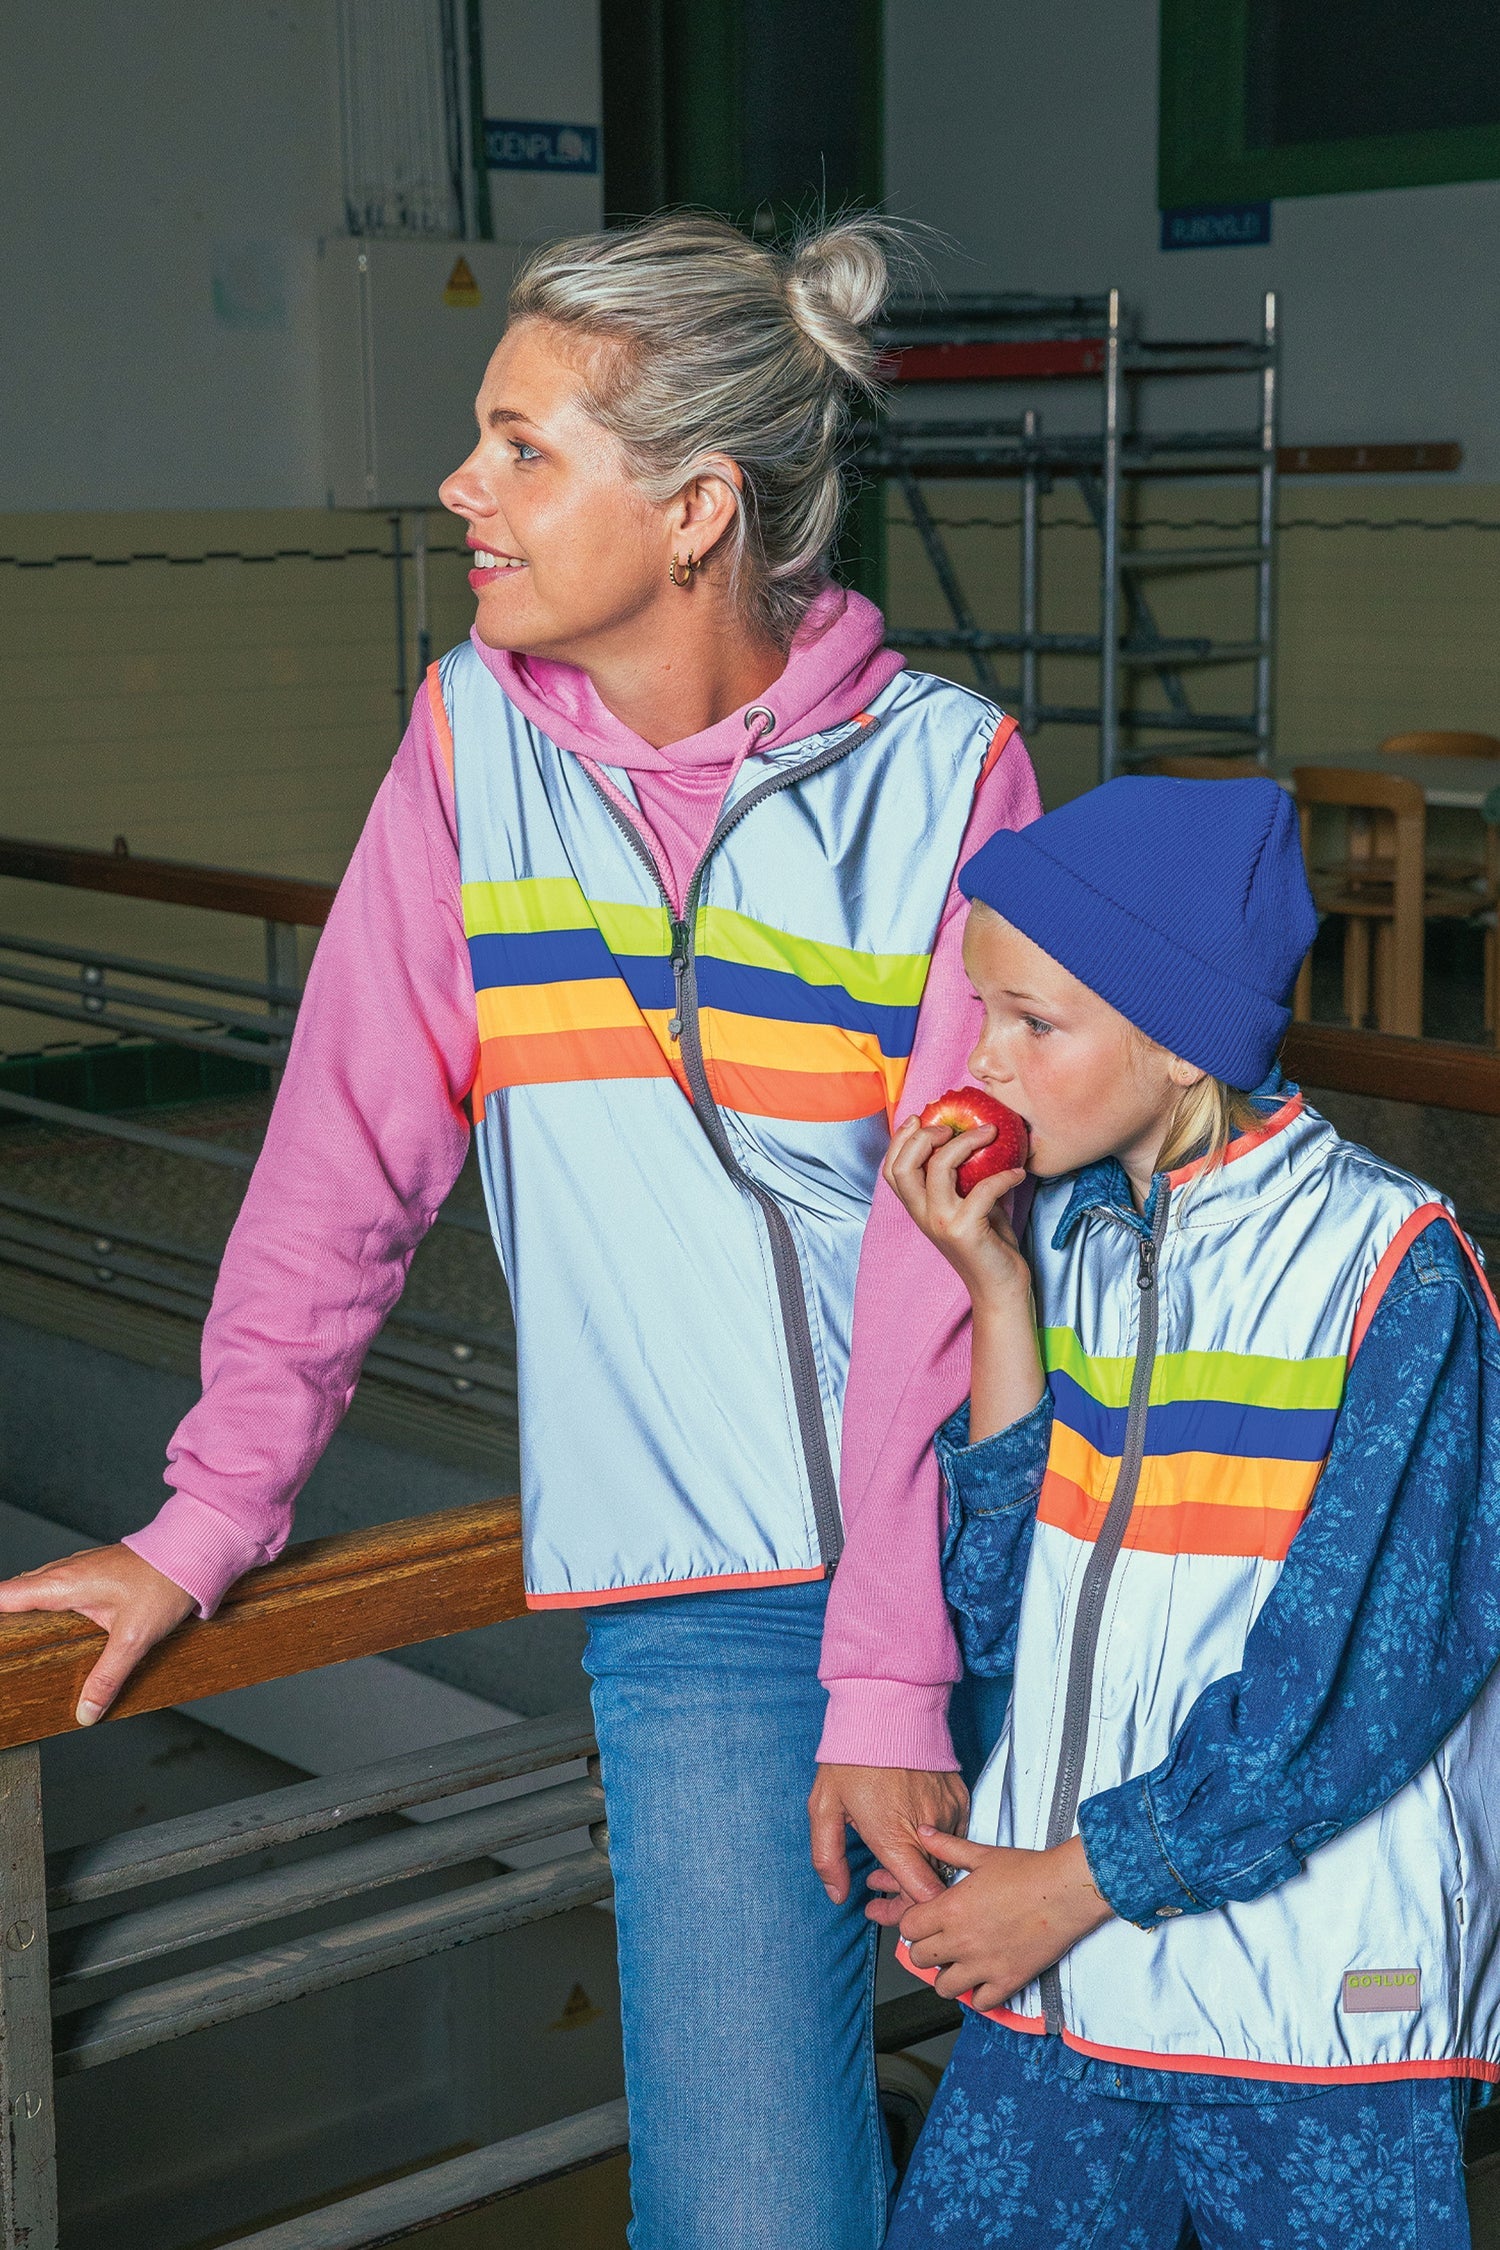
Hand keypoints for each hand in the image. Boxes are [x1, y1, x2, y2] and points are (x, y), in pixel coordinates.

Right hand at [0, 1546, 195, 1724]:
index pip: (5, 1596)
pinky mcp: (96, 1570)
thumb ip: (107, 1677)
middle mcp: (66, 1571)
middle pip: (18, 1593)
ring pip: (40, 1587)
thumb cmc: (165, 1582)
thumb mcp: (134, 1639)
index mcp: (63, 1583)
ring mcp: (81, 1567)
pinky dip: (50, 1601)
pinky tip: (58, 1621)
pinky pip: (60, 1584)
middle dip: (6, 1618)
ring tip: (23, 1641)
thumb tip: (86, 1711)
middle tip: (6, 1650)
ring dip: (27, 1608)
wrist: (195, 1552)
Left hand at [809, 1763, 968, 1905]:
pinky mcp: (959, 1798)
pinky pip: (954, 1835)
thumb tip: (838, 1894)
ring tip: (891, 1852)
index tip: (887, 1906)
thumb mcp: (824, 1806)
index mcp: (892, 1836)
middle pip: (933, 1886)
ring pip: (945, 1860)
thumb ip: (828, 1857)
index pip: (922, 1896)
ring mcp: (948, 1812)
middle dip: (908, 1895)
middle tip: (878, 1881)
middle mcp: (926, 1828)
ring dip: (923, 1866)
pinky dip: (936, 1841)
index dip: (908, 1911)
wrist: (886, 1708)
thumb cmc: (852, 1756)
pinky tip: (911, 1829)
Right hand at [882, 1116, 1028, 1312]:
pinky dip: (1004, 1176)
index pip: (892, 1169)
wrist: (1000, 1290)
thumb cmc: (989, 1247)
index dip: (900, 1139)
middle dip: (925, 1136)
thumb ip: (964, 1181)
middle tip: (953, 1126)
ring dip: (965, 1143)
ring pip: (938, 1168)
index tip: (922, 1119)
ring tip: (990, 1133)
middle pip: (903, 1165)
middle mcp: (924, 1215)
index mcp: (919, 1209)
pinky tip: (1018, 1174)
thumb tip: (979, 1141)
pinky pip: (983, 1189)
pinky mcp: (966, 1230)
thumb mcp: (969, 1207)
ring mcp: (942, 1223)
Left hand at [898, 1830, 1112, 2012]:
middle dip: (926, 1950)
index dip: (914, 1924)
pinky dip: (978, 1994)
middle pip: (919, 1958)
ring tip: (959, 1963)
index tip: (925, 1921)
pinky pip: (979, 2003)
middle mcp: (962, 1940)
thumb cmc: (1028, 1871)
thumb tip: (924, 1832)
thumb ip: (947, 1847)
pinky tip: (984, 1978)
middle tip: (940, 1942)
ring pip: (943, 1988)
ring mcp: (983, 1964)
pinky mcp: (1007, 1980)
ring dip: (947, 1976)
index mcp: (951, 1908)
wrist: (1065, 1891)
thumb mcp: (982, 1855)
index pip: (909, 1927)